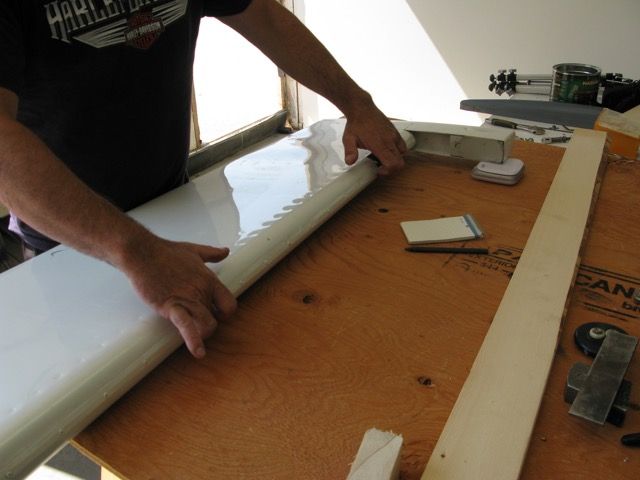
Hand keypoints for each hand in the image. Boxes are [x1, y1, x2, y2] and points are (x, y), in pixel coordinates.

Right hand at [120, 235, 236, 357]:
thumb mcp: (194, 251)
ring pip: (208, 325)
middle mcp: (202, 291)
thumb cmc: (166, 252)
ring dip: (204, 333)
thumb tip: (225, 251)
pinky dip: (193, 341)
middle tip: (200, 322)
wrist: (143, 254)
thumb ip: (212, 254)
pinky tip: (198, 352)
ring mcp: (187, 300)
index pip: (230, 303)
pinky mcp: (170, 307)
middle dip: (211, 323)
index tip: (217, 313)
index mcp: (209, 280)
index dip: (225, 312)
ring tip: (197, 336)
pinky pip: (186, 326)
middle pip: (218, 318)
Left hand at [342, 102, 407, 175]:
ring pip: (403, 154)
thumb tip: (350, 162)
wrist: (362, 108)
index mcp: (379, 144)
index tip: (378, 169)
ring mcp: (394, 135)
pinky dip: (397, 150)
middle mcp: (390, 140)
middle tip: (380, 165)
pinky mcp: (395, 131)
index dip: (388, 171)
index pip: (393, 164)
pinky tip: (386, 148)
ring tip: (383, 156)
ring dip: (395, 158)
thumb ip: (350, 152)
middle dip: (392, 167)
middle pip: (400, 162)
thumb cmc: (356, 124)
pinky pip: (402, 144)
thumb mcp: (349, 139)